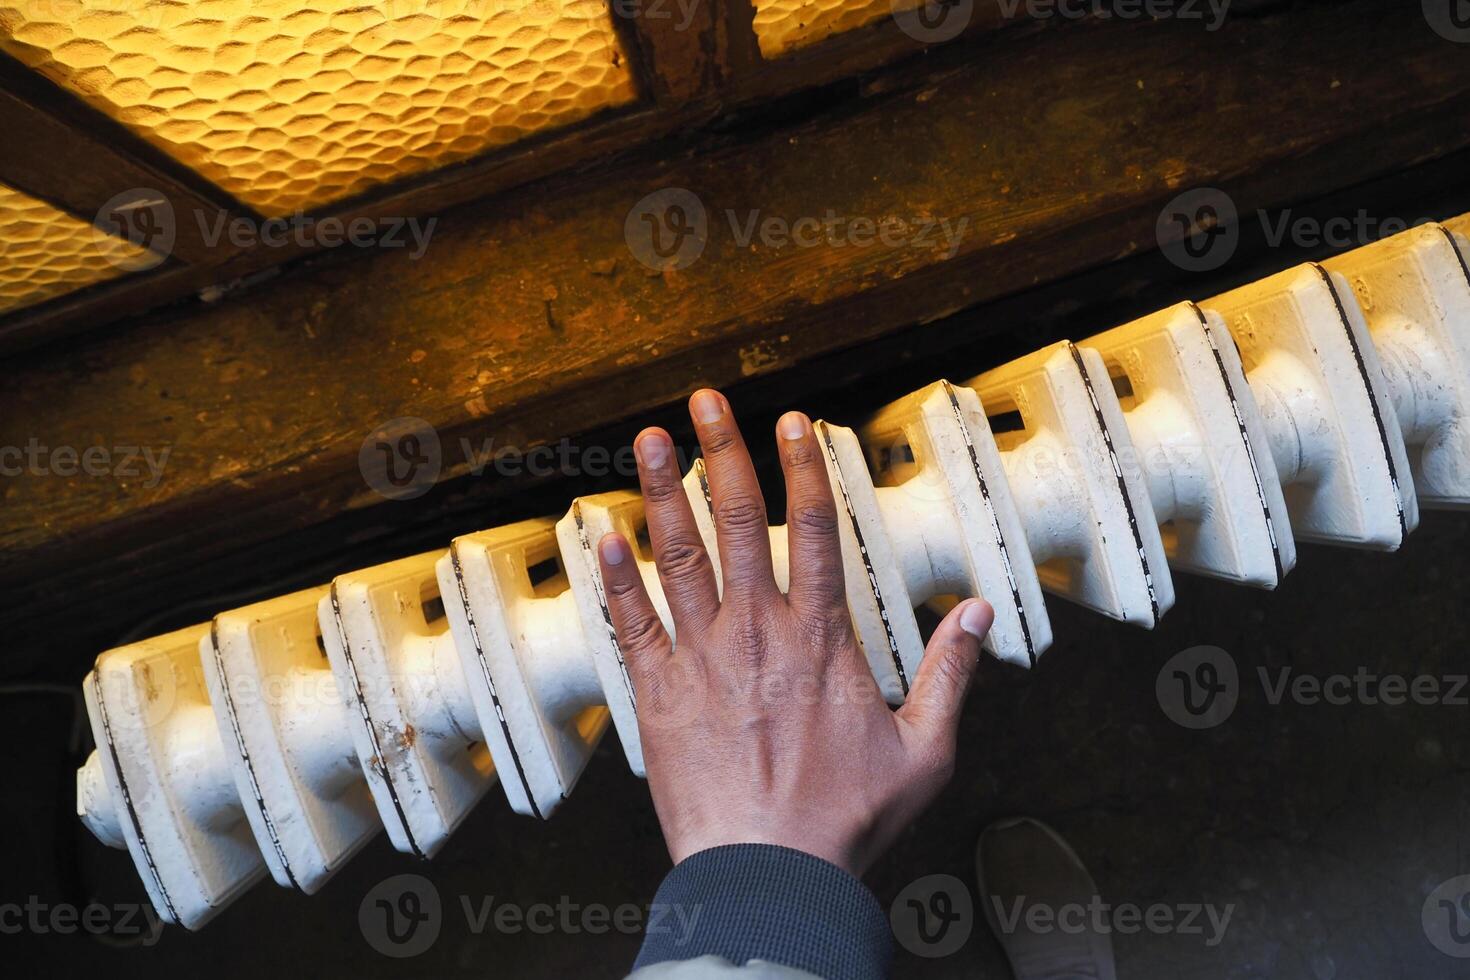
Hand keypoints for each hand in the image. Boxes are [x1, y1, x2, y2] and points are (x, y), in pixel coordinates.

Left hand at [596, 388, 994, 876]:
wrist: (771, 873)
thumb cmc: (846, 820)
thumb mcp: (925, 749)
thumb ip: (951, 674)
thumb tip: (979, 614)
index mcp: (822, 638)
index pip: (812, 529)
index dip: (803, 468)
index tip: (792, 422)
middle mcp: (759, 632)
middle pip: (737, 520)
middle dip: (721, 451)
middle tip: (706, 400)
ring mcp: (704, 659)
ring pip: (679, 557)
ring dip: (660, 492)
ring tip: (646, 440)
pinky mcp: (660, 694)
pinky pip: (632, 624)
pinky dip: (617, 578)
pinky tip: (603, 535)